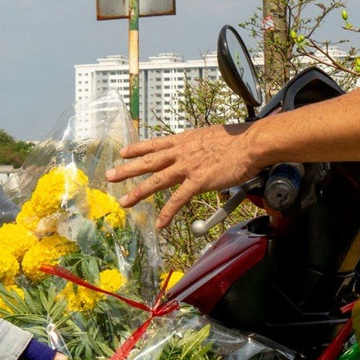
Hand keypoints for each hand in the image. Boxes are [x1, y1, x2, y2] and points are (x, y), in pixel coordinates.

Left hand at [105, 123, 263, 228]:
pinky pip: (178, 200)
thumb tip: (201, 150)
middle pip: (148, 161)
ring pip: (157, 180)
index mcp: (185, 140)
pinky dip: (167, 212)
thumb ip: (201, 145)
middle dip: (127, 169)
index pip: (155, 144)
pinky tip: (159, 222)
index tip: (123, 152)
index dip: (137, 148)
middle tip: (109, 175)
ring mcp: (188, 167)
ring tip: (124, 201)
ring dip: (138, 192)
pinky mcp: (198, 181)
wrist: (250, 143)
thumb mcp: (212, 136)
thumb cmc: (238, 139)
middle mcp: (182, 152)